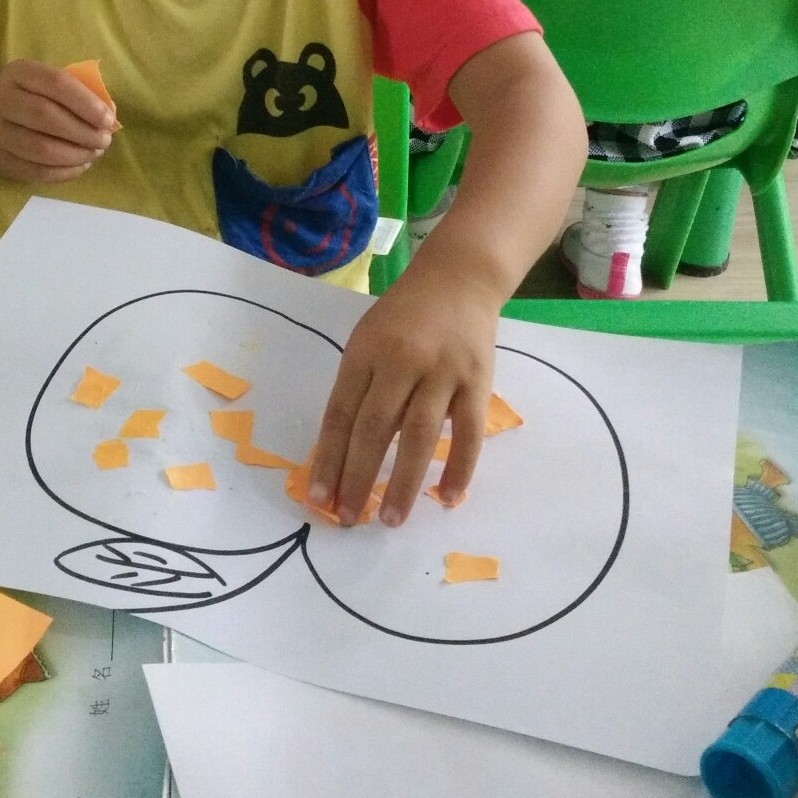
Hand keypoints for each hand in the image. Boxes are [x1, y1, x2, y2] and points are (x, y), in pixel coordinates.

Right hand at [0, 60, 114, 184]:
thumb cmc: (29, 98)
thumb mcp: (45, 84)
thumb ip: (76, 93)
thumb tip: (109, 114)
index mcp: (19, 73)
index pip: (57, 83)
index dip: (87, 103)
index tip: (108, 120)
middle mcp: (1, 100)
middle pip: (46, 116)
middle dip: (83, 132)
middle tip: (104, 141)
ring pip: (41, 148)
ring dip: (76, 154)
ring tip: (94, 153)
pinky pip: (36, 171)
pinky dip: (64, 172)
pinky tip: (80, 166)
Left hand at [306, 268, 498, 526]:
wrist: (458, 278)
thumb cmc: (404, 317)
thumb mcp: (368, 340)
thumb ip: (359, 389)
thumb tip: (342, 454)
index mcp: (365, 352)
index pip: (341, 414)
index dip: (328, 458)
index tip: (319, 498)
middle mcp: (401, 361)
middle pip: (374, 428)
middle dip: (358, 478)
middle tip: (348, 519)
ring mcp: (442, 371)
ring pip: (419, 435)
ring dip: (404, 483)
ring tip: (391, 520)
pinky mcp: (478, 381)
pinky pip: (469, 432)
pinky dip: (459, 468)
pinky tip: (448, 499)